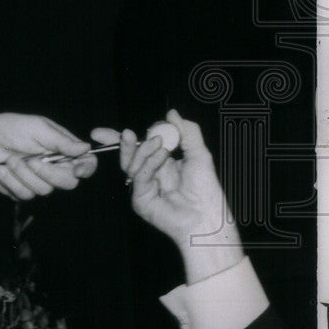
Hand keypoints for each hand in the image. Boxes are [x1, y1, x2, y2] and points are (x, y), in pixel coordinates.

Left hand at [0, 113, 96, 200]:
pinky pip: (23, 195)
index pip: (85, 164)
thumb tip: (85, 148)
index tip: (77, 169)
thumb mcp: (37, 127)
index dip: (86, 169)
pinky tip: (1, 169)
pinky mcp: (21, 191)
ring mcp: (38, 181)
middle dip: (49, 173)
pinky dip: (11, 181)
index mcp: (63, 151)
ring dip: (24, 174)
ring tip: (10, 159)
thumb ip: (60, 140)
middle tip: (32, 160)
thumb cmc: (11, 127)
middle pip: (68, 183)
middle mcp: (54, 168)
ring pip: (44, 190)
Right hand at [92, 110, 243, 283]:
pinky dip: (149, 164)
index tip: (122, 130)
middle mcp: (150, 175)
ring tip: (159, 144)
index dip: (125, 139)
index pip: (139, 147)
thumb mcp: (198, 153)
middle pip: (128, 155)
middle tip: (127, 133)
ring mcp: (143, 188)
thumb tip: (171, 113)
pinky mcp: (140, 200)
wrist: (206, 215)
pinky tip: (161, 158)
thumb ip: (186, 131)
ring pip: (131, 164)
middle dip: (123, 143)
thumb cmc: (206, 189)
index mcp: (162, 163)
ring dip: (143, 151)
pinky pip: (139, 176)